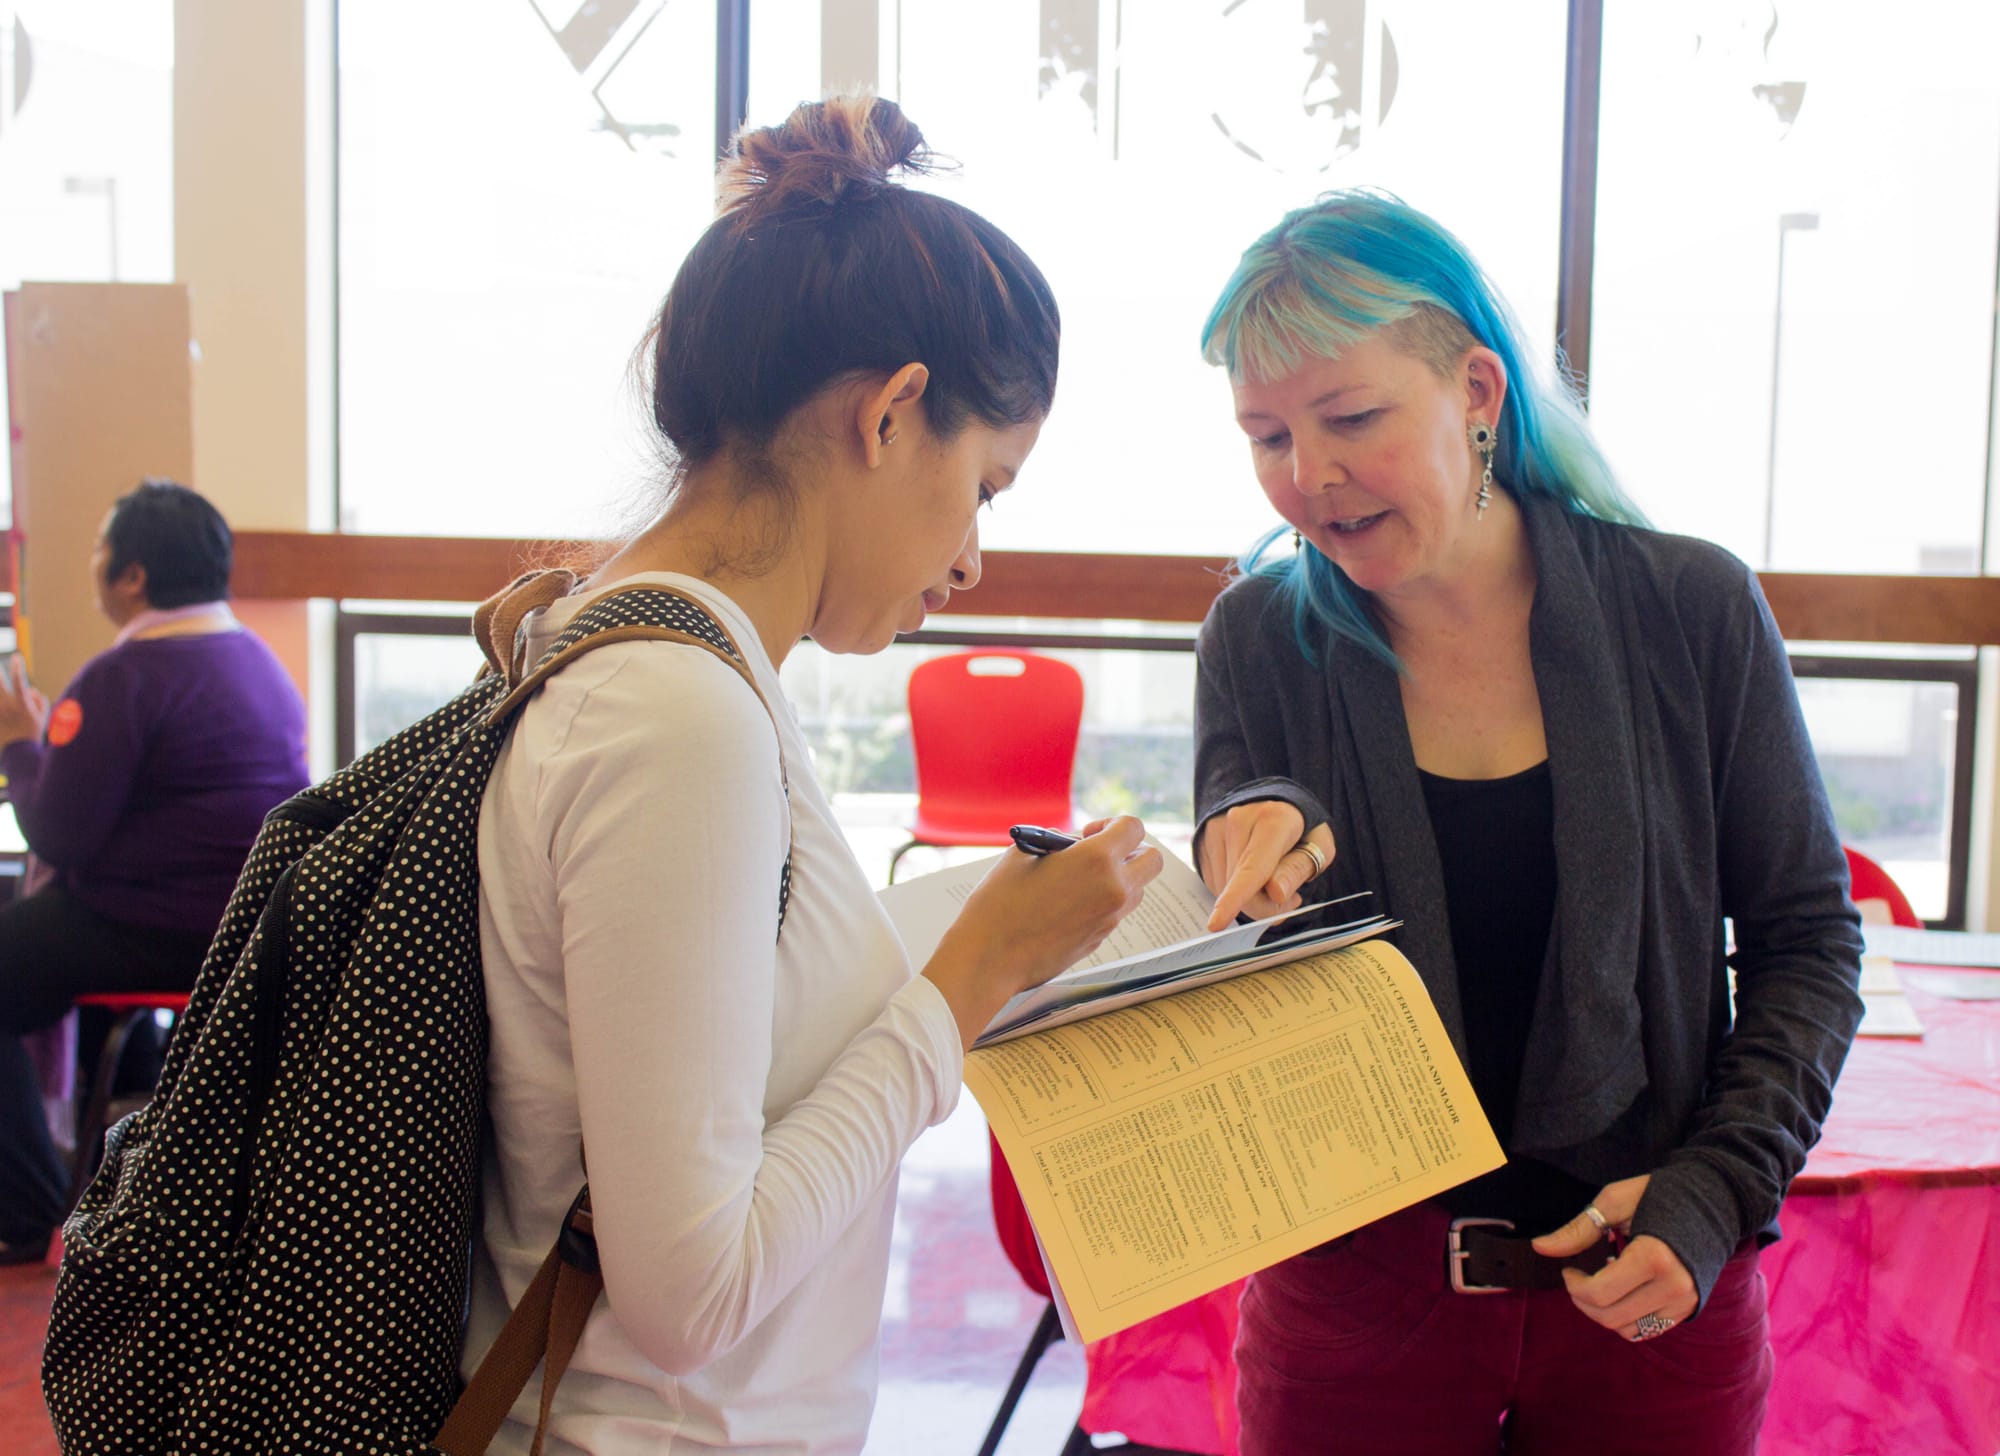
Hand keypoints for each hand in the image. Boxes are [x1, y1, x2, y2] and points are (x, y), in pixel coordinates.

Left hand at [0, 656, 46, 748]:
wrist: (20, 754)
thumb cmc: (33, 735)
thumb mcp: (43, 718)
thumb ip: (39, 701)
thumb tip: (32, 690)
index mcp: (22, 705)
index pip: (19, 681)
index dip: (17, 667)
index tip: (17, 656)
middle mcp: (7, 707)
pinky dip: (0, 705)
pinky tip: (1, 704)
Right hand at [923, 815, 1163, 1049]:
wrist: (990, 957)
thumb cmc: (999, 902)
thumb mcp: (1024, 854)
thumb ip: (1059, 842)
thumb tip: (1074, 844)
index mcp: (1097, 859)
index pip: (1134, 827)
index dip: (1113, 823)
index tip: (1089, 834)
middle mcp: (1113, 888)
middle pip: (1152, 860)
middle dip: (1132, 851)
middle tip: (1098, 855)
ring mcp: (1110, 918)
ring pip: (1137, 889)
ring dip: (1119, 878)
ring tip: (1079, 882)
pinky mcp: (1100, 940)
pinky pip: (1116, 912)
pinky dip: (1102, 903)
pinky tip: (1067, 906)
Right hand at [1195, 800, 1335, 931]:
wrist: (1275, 804)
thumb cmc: (1302, 830)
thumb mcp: (1318, 848)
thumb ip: (1298, 870)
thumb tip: (1276, 892)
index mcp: (1274, 820)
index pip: (1252, 868)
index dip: (1236, 898)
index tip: (1217, 923)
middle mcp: (1238, 820)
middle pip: (1240, 887)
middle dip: (1265, 905)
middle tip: (1289, 899)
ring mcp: (1215, 828)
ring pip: (1224, 889)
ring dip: (1248, 898)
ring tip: (1270, 880)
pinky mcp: (1203, 840)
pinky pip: (1215, 883)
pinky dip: (1233, 890)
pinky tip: (1249, 877)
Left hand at [1532, 1174, 1697, 1340]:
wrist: (1714, 1203)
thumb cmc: (1659, 1195)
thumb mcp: (1614, 1203)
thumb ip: (1577, 1230)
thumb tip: (1540, 1247)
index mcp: (1653, 1257)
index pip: (1600, 1293)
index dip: (1574, 1286)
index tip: (1568, 1270)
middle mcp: (1673, 1286)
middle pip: (1610, 1316)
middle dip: (1583, 1301)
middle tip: (1577, 1280)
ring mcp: (1684, 1302)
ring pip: (1628, 1329)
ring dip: (1603, 1314)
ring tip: (1600, 1285)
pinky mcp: (1688, 1309)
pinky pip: (1647, 1330)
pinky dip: (1625, 1319)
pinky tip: (1621, 1293)